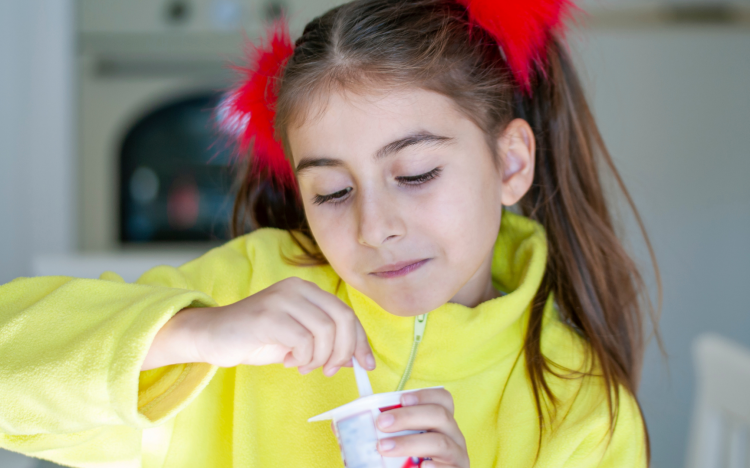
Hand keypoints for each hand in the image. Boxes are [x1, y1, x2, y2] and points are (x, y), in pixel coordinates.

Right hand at [144, 276, 374, 375]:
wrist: (211, 335)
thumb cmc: (256, 338)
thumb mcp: (297, 338)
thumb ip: (325, 341)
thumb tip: (355, 358)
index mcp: (307, 290)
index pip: (347, 313)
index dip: (360, 341)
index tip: (366, 365)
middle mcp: (296, 289)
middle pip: (342, 319)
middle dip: (344, 351)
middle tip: (330, 369)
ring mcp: (281, 300)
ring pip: (325, 331)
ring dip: (320, 357)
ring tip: (304, 365)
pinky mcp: (267, 316)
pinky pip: (303, 341)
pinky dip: (303, 358)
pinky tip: (289, 361)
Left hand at [376, 388, 468, 467]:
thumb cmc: (409, 461)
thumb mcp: (401, 440)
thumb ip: (389, 428)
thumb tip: (355, 417)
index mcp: (442, 422)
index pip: (443, 399)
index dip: (424, 395)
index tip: (402, 398)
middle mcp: (454, 435)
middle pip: (440, 416)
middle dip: (408, 416)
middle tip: (382, 423)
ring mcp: (457, 456)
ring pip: (440, 442)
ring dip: (409, 443)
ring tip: (384, 448)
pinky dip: (434, 467)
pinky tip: (420, 466)